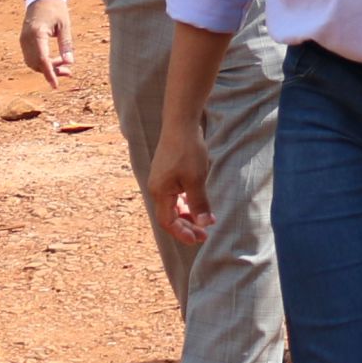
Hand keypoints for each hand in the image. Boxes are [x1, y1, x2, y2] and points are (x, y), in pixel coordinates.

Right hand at [19, 0, 73, 86]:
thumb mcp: (65, 25)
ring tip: (64, 67)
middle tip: (69, 72)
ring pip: (32, 62)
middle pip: (37, 63)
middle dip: (51, 71)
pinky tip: (55, 61)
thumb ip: (66, 44)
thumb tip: (69, 63)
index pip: (42, 60)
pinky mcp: (24, 40)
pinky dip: (41, 62)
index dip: (49, 74)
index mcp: (37, 34)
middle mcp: (26, 39)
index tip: (55, 86)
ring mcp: (23, 40)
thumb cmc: (56, 9)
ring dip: (46, 68)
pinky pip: (30, 57)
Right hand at [149, 126, 216, 246]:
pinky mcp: (167, 173)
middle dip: (186, 227)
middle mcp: (156, 188)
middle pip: (169, 216)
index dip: (182, 233)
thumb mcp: (196, 179)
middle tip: (204, 235)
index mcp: (159, 192)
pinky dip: (186, 203)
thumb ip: (199, 203)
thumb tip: (204, 224)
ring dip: (187, 216)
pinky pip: (175, 195)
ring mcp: (161, 180)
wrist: (181, 123)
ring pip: (172, 206)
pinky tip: (198, 204)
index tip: (199, 239)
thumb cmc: (188, 150)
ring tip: (203, 222)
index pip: (168, 222)